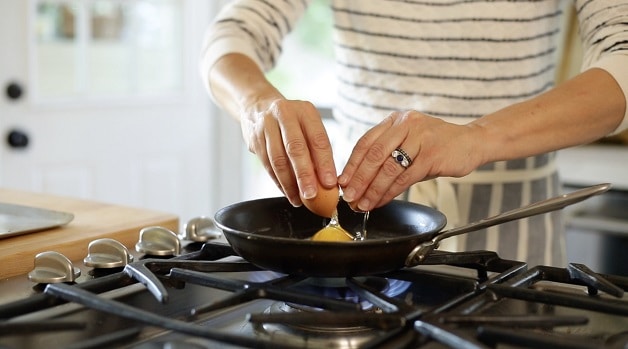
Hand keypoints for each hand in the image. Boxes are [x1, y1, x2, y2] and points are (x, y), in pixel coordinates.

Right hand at [240, 98, 336, 206]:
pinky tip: (287, 192)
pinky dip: (278, 181)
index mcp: (305, 111)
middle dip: (304, 175)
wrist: (258, 105)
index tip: (330, 183)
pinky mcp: (254, 139)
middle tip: (312, 195)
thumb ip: (318, 149)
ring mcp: (266, 125)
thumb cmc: (292, 121)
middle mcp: (284, 114)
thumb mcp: (308, 125)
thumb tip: (328, 181)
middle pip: (295, 149)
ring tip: (299, 199)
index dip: (324, 163)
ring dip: (289, 183)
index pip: (317, 139)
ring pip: (278, 159)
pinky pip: (267, 165)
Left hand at [338, 110, 483, 211]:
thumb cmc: (437, 145)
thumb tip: (360, 181)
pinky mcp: (432, 155)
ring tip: (363, 203)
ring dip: (373, 189)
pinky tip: (382, 201)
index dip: (351, 164)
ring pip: (388, 168)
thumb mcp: (409, 143)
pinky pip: (405, 177)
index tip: (342, 181)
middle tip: (349, 196)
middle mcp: (405, 124)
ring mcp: (420, 138)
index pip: (366, 142)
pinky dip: (390, 192)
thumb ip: (387, 156)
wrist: (472, 142)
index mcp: (395, 120)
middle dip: (359, 179)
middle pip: (374, 154)